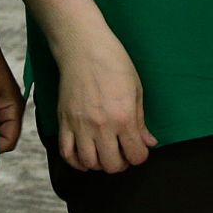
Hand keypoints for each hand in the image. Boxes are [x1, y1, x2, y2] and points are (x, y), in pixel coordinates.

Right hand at [55, 28, 156, 173]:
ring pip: (90, 163)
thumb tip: (149, 142)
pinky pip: (66, 153)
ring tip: (105, 153)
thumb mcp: (136, 89)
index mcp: (124, 117)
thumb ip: (141, 121)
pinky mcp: (64, 121)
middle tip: (123, 153)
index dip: (140, 156)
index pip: (135, 155)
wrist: (84, 47)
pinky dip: (76, 161)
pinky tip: (85, 157)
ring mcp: (80, 125)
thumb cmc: (114, 63)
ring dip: (100, 164)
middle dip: (121, 163)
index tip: (139, 150)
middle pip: (112, 165)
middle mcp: (102, 126)